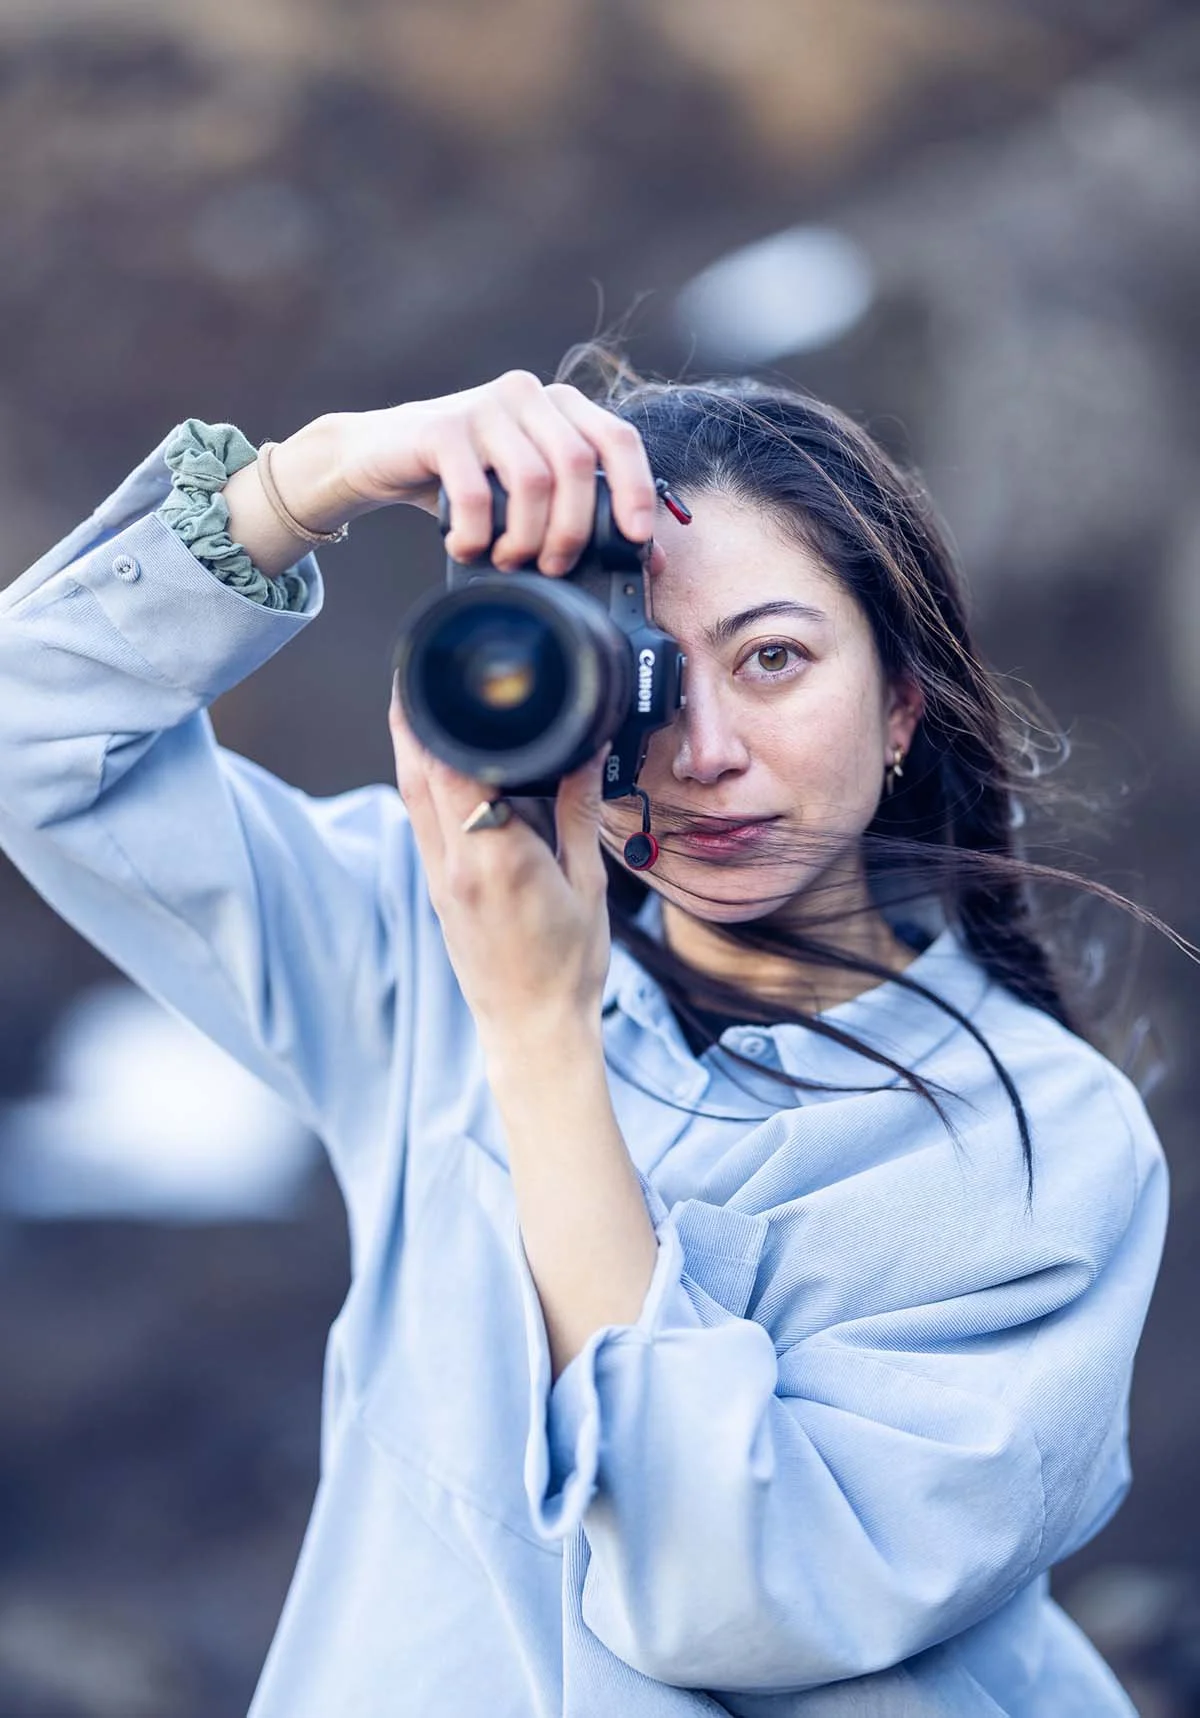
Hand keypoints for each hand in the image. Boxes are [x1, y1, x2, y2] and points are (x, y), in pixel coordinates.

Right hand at [229, 370, 657, 580]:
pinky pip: (477, 493)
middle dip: (573, 531)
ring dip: (527, 538)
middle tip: (553, 566)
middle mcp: (527, 394)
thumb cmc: (464, 479)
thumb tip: (654, 562)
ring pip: (534, 481)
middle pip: (578, 466)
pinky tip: (469, 548)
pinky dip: (478, 535)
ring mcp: (484, 406)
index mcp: (560, 405)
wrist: (380, 456)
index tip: (634, 539)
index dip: (636, 490)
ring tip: (508, 559)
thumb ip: (583, 513)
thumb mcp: (527, 494)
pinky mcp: (441, 429)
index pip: (618, 437)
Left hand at [387, 692, 611, 1061]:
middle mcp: (456, 864)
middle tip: (416, 666)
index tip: (451, 676)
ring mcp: (439, 879)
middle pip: (419, 770)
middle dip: (411, 714)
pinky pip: (422, 819)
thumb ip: (581, 812)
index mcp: (498, 858)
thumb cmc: (568, 967)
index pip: (457, 767)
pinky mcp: (437, 889)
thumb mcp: (589, 884)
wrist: (533, 1031)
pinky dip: (423, 780)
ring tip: (417, 697)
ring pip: (411, 792)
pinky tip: (439, 760)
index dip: (446, 716)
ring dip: (409, 743)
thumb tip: (585, 752)